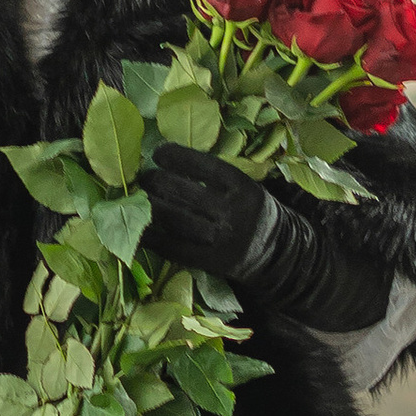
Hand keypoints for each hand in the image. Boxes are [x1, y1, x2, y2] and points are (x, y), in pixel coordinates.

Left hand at [142, 144, 270, 281]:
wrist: (277, 253)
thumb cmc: (252, 211)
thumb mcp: (246, 187)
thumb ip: (216, 178)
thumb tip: (170, 162)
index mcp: (243, 188)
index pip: (206, 167)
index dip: (178, 158)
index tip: (158, 153)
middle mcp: (233, 213)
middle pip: (185, 193)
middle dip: (157, 182)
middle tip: (143, 178)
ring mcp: (222, 239)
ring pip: (176, 220)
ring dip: (151, 207)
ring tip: (137, 198)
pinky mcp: (211, 261)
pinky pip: (174, 248)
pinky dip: (152, 238)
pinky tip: (139, 229)